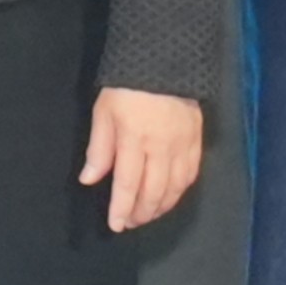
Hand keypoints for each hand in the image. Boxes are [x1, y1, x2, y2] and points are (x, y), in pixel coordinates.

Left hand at [81, 88, 204, 233]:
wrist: (165, 59)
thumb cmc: (127, 85)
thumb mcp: (104, 112)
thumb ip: (99, 149)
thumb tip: (88, 179)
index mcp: (134, 139)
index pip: (128, 184)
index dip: (121, 208)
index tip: (115, 225)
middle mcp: (161, 147)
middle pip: (153, 191)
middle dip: (141, 212)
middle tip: (130, 223)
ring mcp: (182, 144)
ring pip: (174, 187)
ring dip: (161, 206)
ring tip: (148, 214)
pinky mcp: (197, 139)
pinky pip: (191, 174)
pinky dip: (180, 191)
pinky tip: (171, 197)